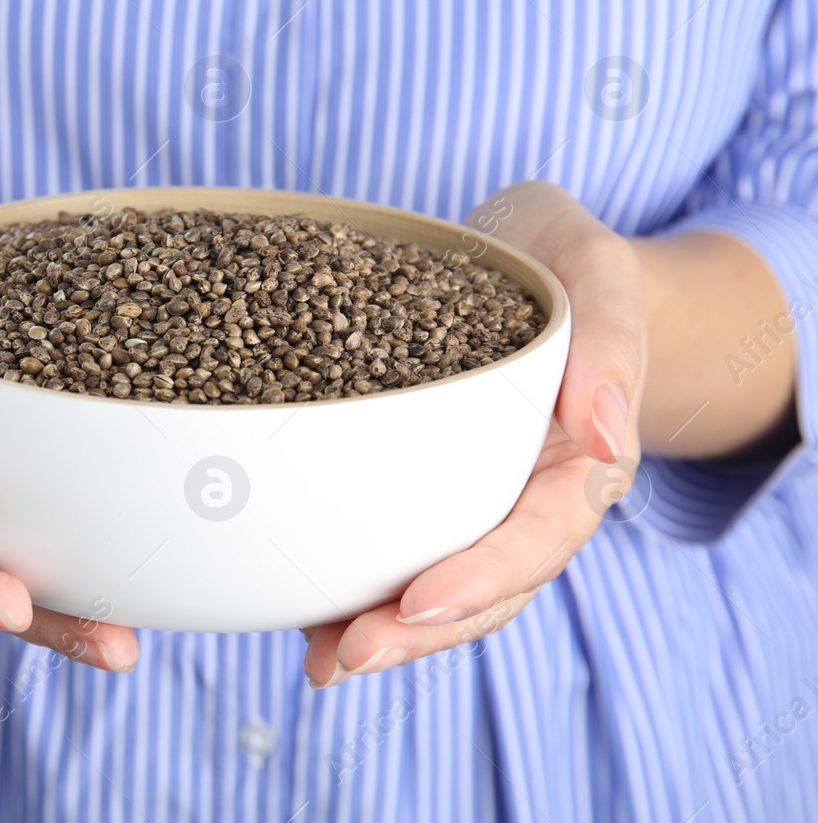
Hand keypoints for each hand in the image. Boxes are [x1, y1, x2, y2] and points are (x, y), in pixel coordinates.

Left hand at [301, 181, 646, 687]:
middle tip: (346, 656)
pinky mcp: (417, 485)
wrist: (523, 251)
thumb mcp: (598, 270)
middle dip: (419, 631)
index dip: (485, 577)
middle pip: (483, 587)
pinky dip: (350, 582)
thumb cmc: (563, 257)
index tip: (420, 602)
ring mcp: (470, 499)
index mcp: (578, 462)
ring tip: (317, 659)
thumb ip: (613, 343)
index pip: (539, 536)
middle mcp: (523, 496)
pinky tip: (297, 610)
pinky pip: (390, 544)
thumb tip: (604, 434)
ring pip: (433, 582)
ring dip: (379, 627)